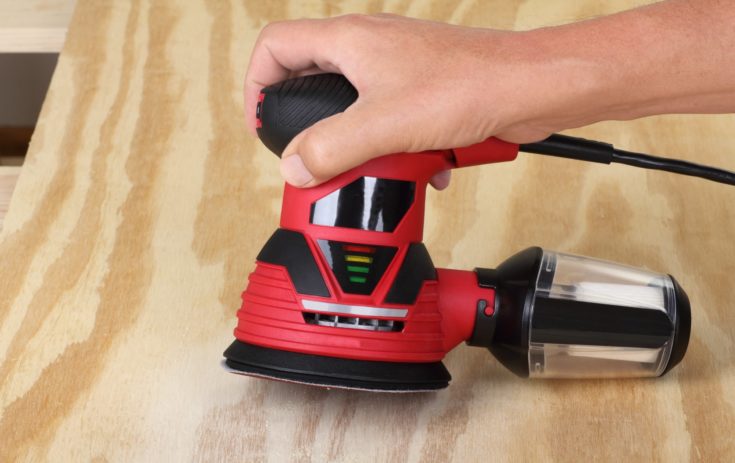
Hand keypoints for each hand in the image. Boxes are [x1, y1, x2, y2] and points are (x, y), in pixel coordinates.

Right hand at [244, 14, 557, 187]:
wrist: (529, 89)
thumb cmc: (469, 86)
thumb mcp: (384, 124)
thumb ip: (332, 148)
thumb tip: (294, 167)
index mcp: (349, 41)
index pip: (276, 45)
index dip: (258, 84)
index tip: (263, 123)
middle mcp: (369, 49)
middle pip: (313, 82)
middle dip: (312, 127)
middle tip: (312, 157)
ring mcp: (397, 69)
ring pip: (355, 108)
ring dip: (361, 145)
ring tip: (372, 169)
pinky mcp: (422, 92)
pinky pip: (392, 121)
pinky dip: (397, 149)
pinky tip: (418, 169)